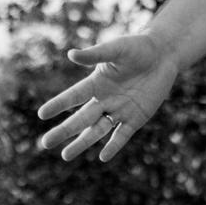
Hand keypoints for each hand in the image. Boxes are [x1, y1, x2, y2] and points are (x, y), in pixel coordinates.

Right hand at [34, 29, 181, 162]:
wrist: (163, 55)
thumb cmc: (138, 47)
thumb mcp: (116, 49)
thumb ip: (95, 55)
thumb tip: (71, 54)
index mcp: (96, 83)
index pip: (73, 97)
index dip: (58, 105)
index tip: (41, 115)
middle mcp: (104, 99)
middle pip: (80, 119)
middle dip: (64, 131)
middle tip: (45, 143)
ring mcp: (119, 111)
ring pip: (97, 131)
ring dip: (82, 143)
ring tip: (65, 155)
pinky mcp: (136, 118)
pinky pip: (122, 135)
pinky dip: (113, 146)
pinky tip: (103, 157)